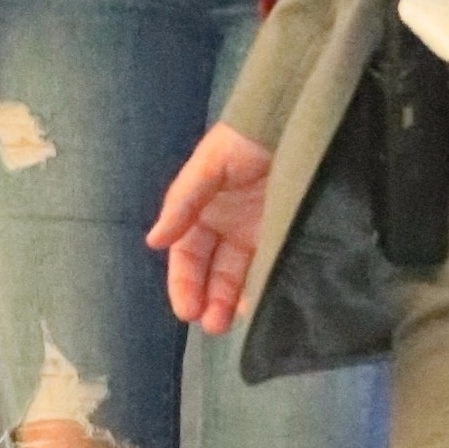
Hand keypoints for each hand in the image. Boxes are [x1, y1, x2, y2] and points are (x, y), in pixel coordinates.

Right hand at [149, 123, 272, 333]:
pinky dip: (264, 286)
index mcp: (202, 210)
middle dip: (209, 299)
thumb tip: (153, 241)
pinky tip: (263, 305)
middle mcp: (227, 225)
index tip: (186, 310)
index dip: (184, 283)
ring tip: (231, 323)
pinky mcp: (285, 233)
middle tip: (212, 325)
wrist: (295, 121)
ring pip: (240, 275)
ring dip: (232, 300)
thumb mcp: (209, 165)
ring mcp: (257, 231)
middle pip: (213, 271)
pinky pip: (270, 266)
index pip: (186, 256)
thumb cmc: (245, 140)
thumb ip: (183, 202)